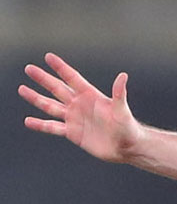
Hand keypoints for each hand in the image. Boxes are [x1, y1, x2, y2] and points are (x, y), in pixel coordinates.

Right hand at [19, 53, 141, 163]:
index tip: (48, 56)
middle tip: (29, 68)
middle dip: (43, 79)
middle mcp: (80, 105)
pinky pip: (52, 127)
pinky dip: (40, 125)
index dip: (60, 67)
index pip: (72, 78)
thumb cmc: (128, 127)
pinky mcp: (72, 133)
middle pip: (57, 89)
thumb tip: (123, 76)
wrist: (126, 147)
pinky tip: (28, 121)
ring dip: (36, 98)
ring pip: (51, 106)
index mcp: (91, 96)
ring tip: (22, 89)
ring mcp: (75, 118)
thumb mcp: (122, 110)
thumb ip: (119, 94)